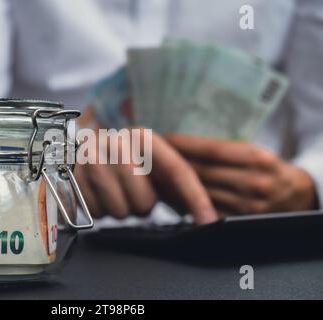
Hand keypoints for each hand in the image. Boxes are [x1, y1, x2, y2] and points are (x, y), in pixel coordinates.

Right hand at [74, 128, 217, 223]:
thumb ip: (174, 180)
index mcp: (143, 137)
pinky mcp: (74, 177)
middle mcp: (118, 143)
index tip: (208, 221)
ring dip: (121, 209)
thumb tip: (205, 213)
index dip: (196, 199)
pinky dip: (100, 210)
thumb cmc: (121, 159)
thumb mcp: (147, 159)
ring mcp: (92, 160)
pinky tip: (98, 193)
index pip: (178, 171)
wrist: (78, 148)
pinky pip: (97, 214)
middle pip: (145, 201)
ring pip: (121, 212)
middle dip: (143, 205)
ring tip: (115, 191)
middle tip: (133, 191)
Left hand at [166, 134, 318, 215]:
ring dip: (174, 184)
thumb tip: (181, 144)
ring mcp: (247, 205)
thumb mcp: (253, 152)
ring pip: (200, 193)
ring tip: (154, 173)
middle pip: (202, 172)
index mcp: (257, 158)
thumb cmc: (267, 168)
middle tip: (151, 155)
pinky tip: (170, 194)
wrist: (295, 195)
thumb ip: (224, 150)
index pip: (212, 149)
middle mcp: (254, 182)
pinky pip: (206, 210)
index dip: (184, 144)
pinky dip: (185, 202)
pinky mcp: (240, 222)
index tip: (163, 138)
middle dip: (173, 163)